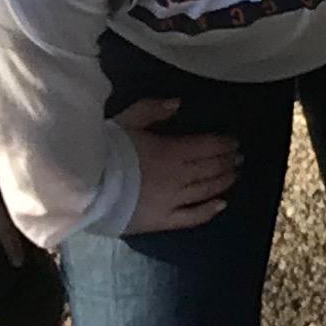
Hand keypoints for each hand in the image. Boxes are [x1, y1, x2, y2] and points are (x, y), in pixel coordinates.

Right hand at [111, 97, 242, 232]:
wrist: (85, 188)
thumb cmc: (105, 151)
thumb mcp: (127, 121)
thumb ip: (152, 110)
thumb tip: (177, 103)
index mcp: (171, 150)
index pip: (206, 146)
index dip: (223, 143)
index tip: (235, 142)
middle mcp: (178, 176)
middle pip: (210, 168)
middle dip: (227, 161)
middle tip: (240, 157)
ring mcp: (172, 201)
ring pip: (206, 190)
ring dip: (223, 181)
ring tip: (235, 174)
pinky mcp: (162, 222)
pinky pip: (192, 217)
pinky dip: (209, 211)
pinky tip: (222, 205)